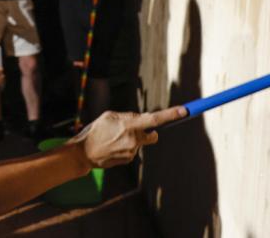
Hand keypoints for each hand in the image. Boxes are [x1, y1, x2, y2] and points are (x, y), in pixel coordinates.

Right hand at [71, 107, 185, 168]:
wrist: (84, 153)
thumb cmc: (95, 131)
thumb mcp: (109, 116)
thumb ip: (127, 116)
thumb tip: (140, 117)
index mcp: (130, 126)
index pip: (155, 119)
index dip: (171, 114)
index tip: (185, 110)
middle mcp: (134, 140)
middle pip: (153, 135)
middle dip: (150, 132)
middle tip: (134, 130)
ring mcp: (132, 152)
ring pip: (141, 142)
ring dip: (133, 139)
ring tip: (114, 139)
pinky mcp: (129, 160)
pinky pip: (134, 150)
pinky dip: (127, 147)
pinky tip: (113, 146)